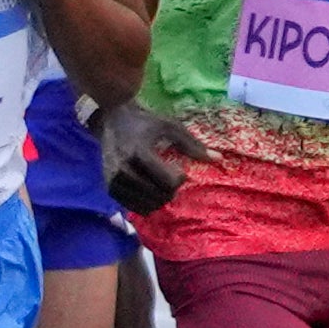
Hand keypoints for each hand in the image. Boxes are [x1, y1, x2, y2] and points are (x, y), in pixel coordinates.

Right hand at [98, 99, 214, 213]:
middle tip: (171, 179)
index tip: (180, 170)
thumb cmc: (145, 122)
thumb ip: (193, 144)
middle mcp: (124, 169)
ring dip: (160, 199)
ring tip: (161, 186)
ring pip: (147, 205)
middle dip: (171, 191)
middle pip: (159, 195)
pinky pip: (134, 207)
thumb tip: (219, 159)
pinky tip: (151, 192)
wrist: (112, 120)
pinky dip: (146, 204)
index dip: (179, 179)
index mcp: (139, 152)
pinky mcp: (110, 188)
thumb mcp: (170, 127)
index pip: (168, 181)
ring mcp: (114, 180)